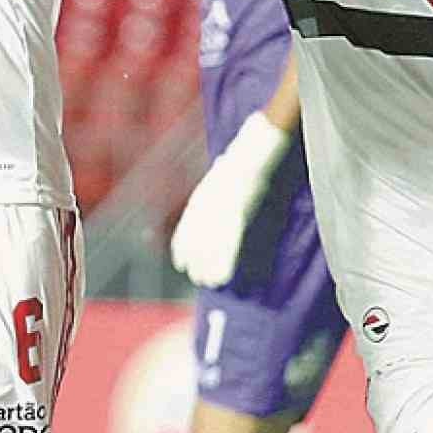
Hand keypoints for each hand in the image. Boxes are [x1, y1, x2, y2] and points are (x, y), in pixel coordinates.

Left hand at [170, 112, 287, 286]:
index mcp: (202, 197)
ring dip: (208, 267)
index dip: (182, 246)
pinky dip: (225, 262)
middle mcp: (207, 206)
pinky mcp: (237, 216)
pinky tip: (223, 275)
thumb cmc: (242, 161)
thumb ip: (216, 184)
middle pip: (197, 240)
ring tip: (207, 283)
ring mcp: (221, 212)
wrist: (253, 150)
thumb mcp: (221, 173)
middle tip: (196, 277)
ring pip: (211, 247)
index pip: (186, 227)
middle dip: (196, 261)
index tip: (180, 262)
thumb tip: (218, 174)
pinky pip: (230, 244)